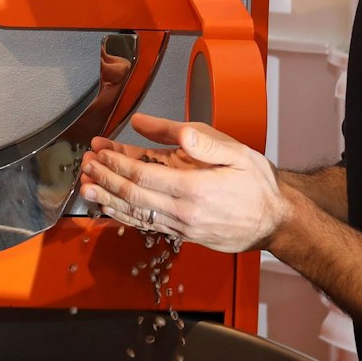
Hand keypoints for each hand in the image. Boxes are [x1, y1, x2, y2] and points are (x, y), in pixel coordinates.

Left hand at [76, 114, 290, 252]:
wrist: (276, 222)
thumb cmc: (258, 185)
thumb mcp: (234, 152)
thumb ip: (195, 139)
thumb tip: (153, 124)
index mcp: (194, 188)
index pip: (142, 174)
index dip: (116, 162)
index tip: (99, 150)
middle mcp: (184, 212)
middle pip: (132, 195)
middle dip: (105, 179)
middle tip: (84, 165)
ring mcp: (182, 227)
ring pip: (135, 214)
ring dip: (108, 200)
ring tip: (85, 188)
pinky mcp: (183, 236)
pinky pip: (147, 226)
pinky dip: (124, 216)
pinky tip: (110, 208)